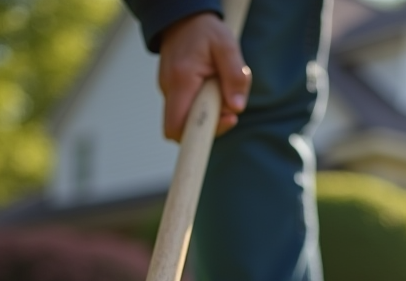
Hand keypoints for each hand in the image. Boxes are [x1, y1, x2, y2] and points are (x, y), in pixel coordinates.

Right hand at [157, 12, 251, 141]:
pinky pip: (189, 109)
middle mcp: (169, 89)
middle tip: (229, 103)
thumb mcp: (227, 46)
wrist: (184, 19)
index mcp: (181, 80)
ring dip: (210, 113)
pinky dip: (204, 105)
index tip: (224, 121)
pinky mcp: (174, 92)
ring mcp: (169, 91)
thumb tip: (236, 108)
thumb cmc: (206, 32)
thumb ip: (235, 77)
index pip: (177, 127)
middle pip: (184, 128)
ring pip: (188, 119)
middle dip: (211, 124)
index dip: (197, 136)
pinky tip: (214, 87)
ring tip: (221, 88)